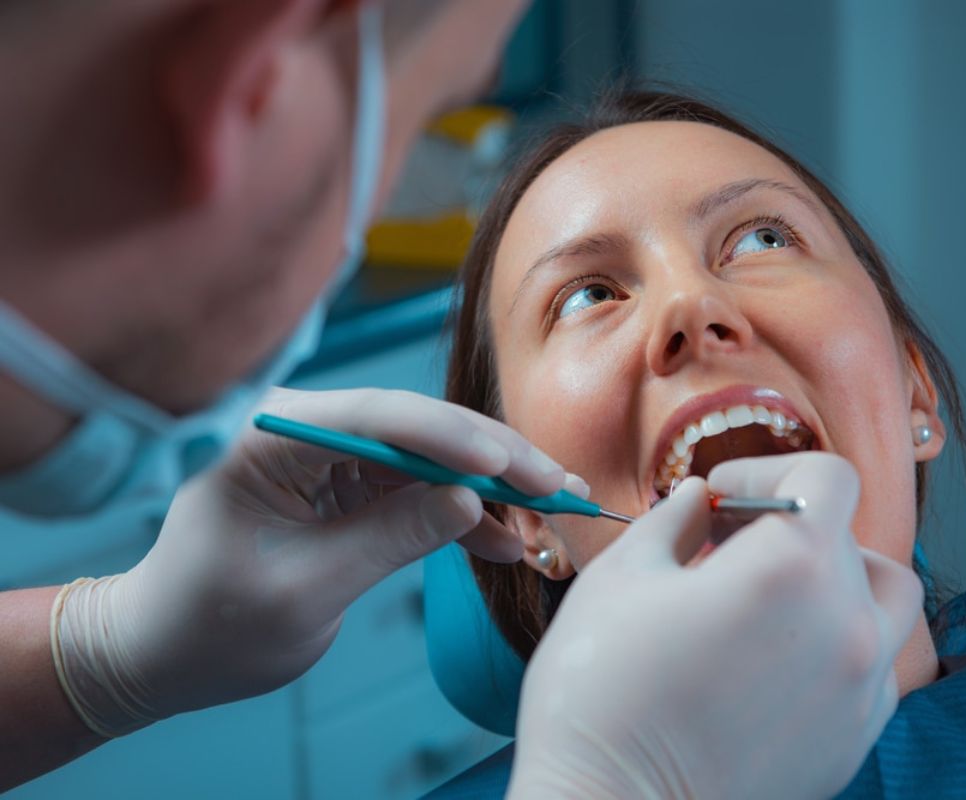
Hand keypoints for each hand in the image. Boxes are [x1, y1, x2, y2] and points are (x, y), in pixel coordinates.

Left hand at [51, 387, 566, 734]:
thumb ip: (387, 539)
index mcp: (272, 437)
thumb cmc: (210, 623)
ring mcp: (331, 455)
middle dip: (491, 458)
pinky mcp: (349, 485)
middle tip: (558, 484)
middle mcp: (306, 429)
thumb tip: (468, 501)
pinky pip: (418, 489)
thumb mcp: (303, 590)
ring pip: (429, 456)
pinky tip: (506, 539)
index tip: (506, 467)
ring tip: (555, 508)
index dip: (449, 438)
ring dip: (491, 485)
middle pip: (416, 428)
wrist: (167, 649)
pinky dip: (462, 514)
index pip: (374, 416)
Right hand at [508, 454, 922, 799]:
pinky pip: (874, 663)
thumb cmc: (602, 693)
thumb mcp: (623, 575)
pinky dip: (839, 639)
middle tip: (720, 547)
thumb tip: (702, 500)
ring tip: (769, 596)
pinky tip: (773, 656)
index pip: (827, 476)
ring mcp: (862, 690)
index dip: (768, 467)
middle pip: (850, 534)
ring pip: (886, 597)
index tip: (720, 497)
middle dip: (785, 523)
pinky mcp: (855, 741)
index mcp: (793, 567)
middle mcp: (849, 623)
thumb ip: (677, 519)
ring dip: (837, 576)